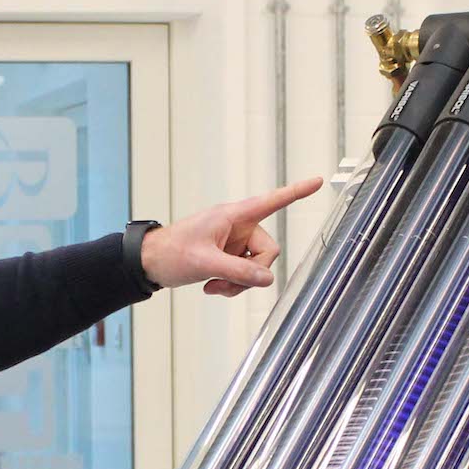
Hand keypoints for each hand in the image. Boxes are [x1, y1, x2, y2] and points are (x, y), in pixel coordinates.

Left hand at [139, 178, 319, 295]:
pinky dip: (232, 285)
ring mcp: (235, 243)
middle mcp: (239, 227)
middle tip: (226, 284)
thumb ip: (238, 272)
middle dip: (251, 274)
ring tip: (214, 287)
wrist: (150, 263)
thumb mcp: (205, 263)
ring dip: (239, 283)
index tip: (318, 181)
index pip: (271, 201)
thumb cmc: (171, 252)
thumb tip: (267, 279)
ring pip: (257, 268)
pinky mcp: (230, 257)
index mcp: (233, 216)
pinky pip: (246, 275)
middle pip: (268, 252)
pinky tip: (213, 286)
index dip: (296, 192)